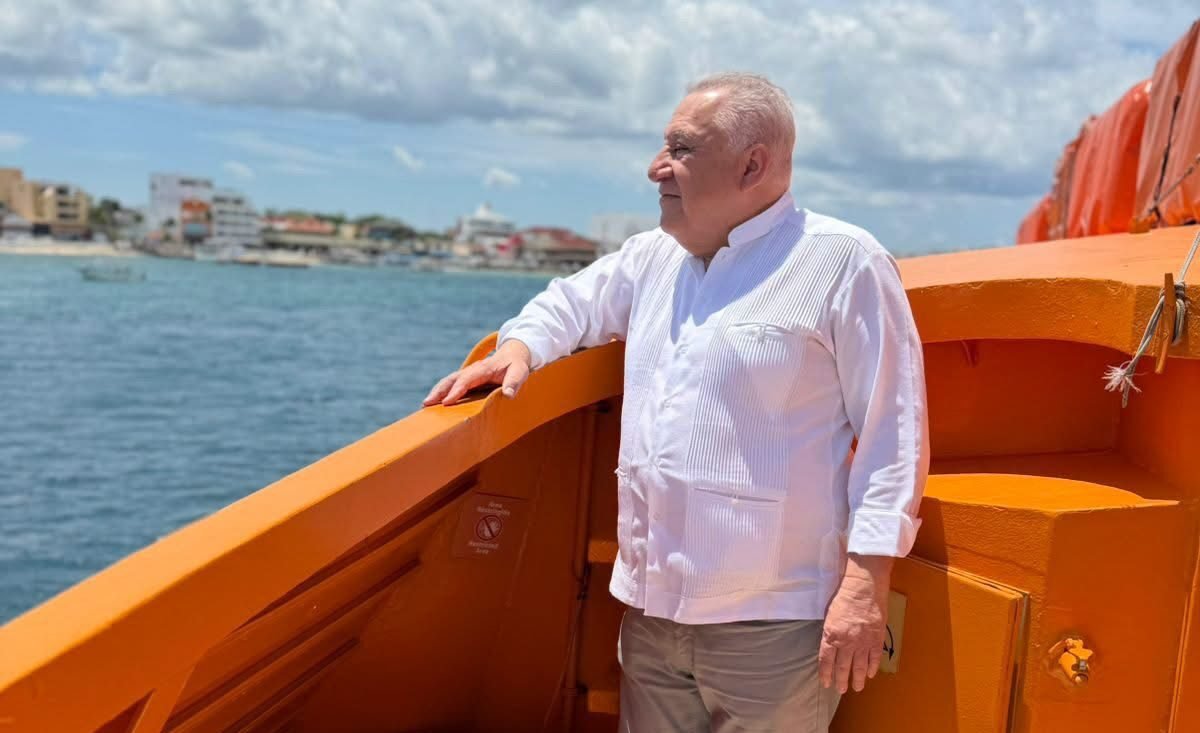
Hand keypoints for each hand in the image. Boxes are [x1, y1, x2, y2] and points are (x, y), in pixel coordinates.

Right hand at [423, 339, 532, 406]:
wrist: (513, 354)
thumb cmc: (516, 365)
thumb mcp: (520, 372)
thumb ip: (514, 382)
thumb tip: (508, 395)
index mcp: (483, 369)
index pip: (467, 379)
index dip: (457, 390)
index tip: (447, 402)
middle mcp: (472, 370)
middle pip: (452, 379)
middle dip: (439, 391)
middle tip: (427, 403)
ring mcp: (468, 374)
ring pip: (449, 381)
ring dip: (437, 391)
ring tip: (426, 404)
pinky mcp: (467, 378)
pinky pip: (452, 384)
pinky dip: (442, 392)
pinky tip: (435, 402)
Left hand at [819, 554, 891, 693]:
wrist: (864, 589)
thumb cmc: (843, 597)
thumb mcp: (828, 615)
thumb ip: (829, 633)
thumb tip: (829, 645)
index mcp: (831, 636)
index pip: (826, 660)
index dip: (826, 674)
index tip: (826, 683)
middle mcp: (846, 642)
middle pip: (843, 667)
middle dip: (841, 680)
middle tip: (841, 690)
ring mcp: (862, 642)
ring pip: (859, 666)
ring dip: (857, 679)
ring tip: (856, 688)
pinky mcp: (876, 639)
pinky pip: (874, 658)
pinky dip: (872, 667)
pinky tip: (869, 674)